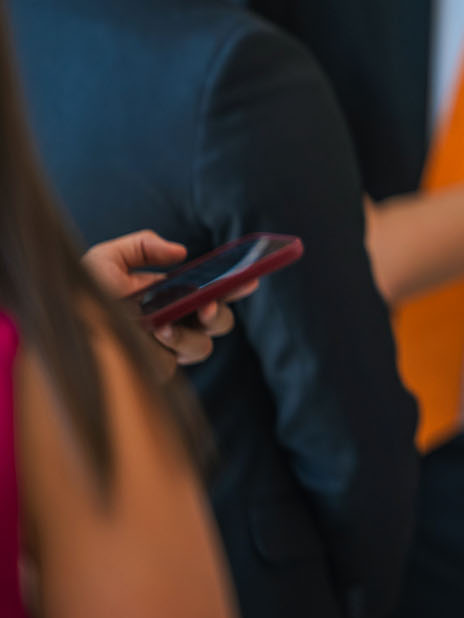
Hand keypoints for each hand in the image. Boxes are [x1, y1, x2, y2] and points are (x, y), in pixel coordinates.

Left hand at [81, 231, 256, 371]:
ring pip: (202, 348)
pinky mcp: (154, 371)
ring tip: (162, 327)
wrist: (60, 327)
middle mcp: (175, 322)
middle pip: (220, 323)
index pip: (212, 292)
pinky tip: (147, 339)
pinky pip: (173, 363)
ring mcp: (166, 349)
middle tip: (206, 308)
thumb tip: (180, 253)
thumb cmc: (79, 296)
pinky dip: (163, 350)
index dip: (235, 286)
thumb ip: (142, 246)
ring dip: (188, 336)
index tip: (248, 279)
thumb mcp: (106, 259)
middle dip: (219, 315)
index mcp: (170, 296)